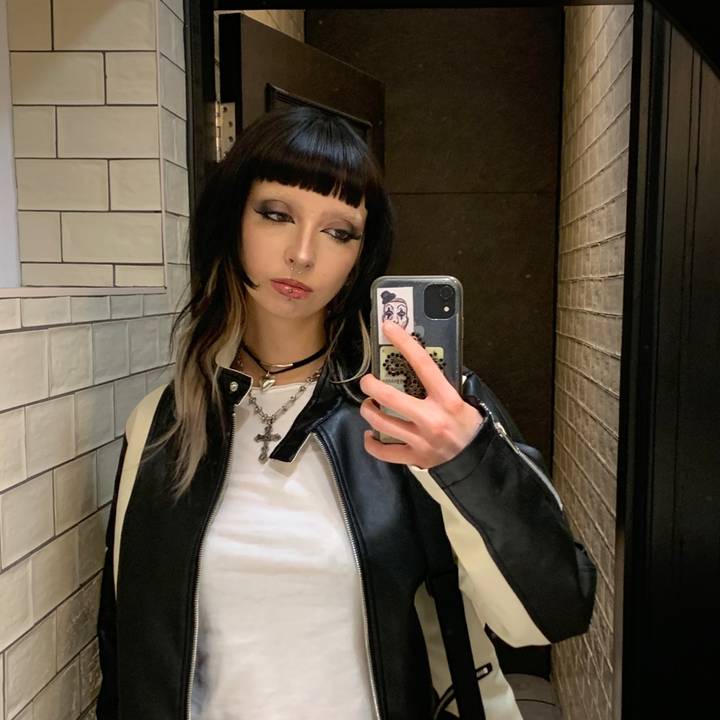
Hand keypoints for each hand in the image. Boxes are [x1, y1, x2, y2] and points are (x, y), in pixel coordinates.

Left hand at [359, 320, 483, 468]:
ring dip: (369, 411)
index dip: (404, 343)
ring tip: (370, 405)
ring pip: (381, 423)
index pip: (423, 365)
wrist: (480, 461)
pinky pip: (383, 452)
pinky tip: (371, 434)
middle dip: (371, 386)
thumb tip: (421, 364)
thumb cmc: (470, 426)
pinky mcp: (414, 458)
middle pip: (390, 398)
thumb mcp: (464, 400)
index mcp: (447, 400)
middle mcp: (431, 419)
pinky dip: (372, 443)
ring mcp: (421, 440)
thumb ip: (443, 385)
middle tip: (367, 381)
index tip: (389, 328)